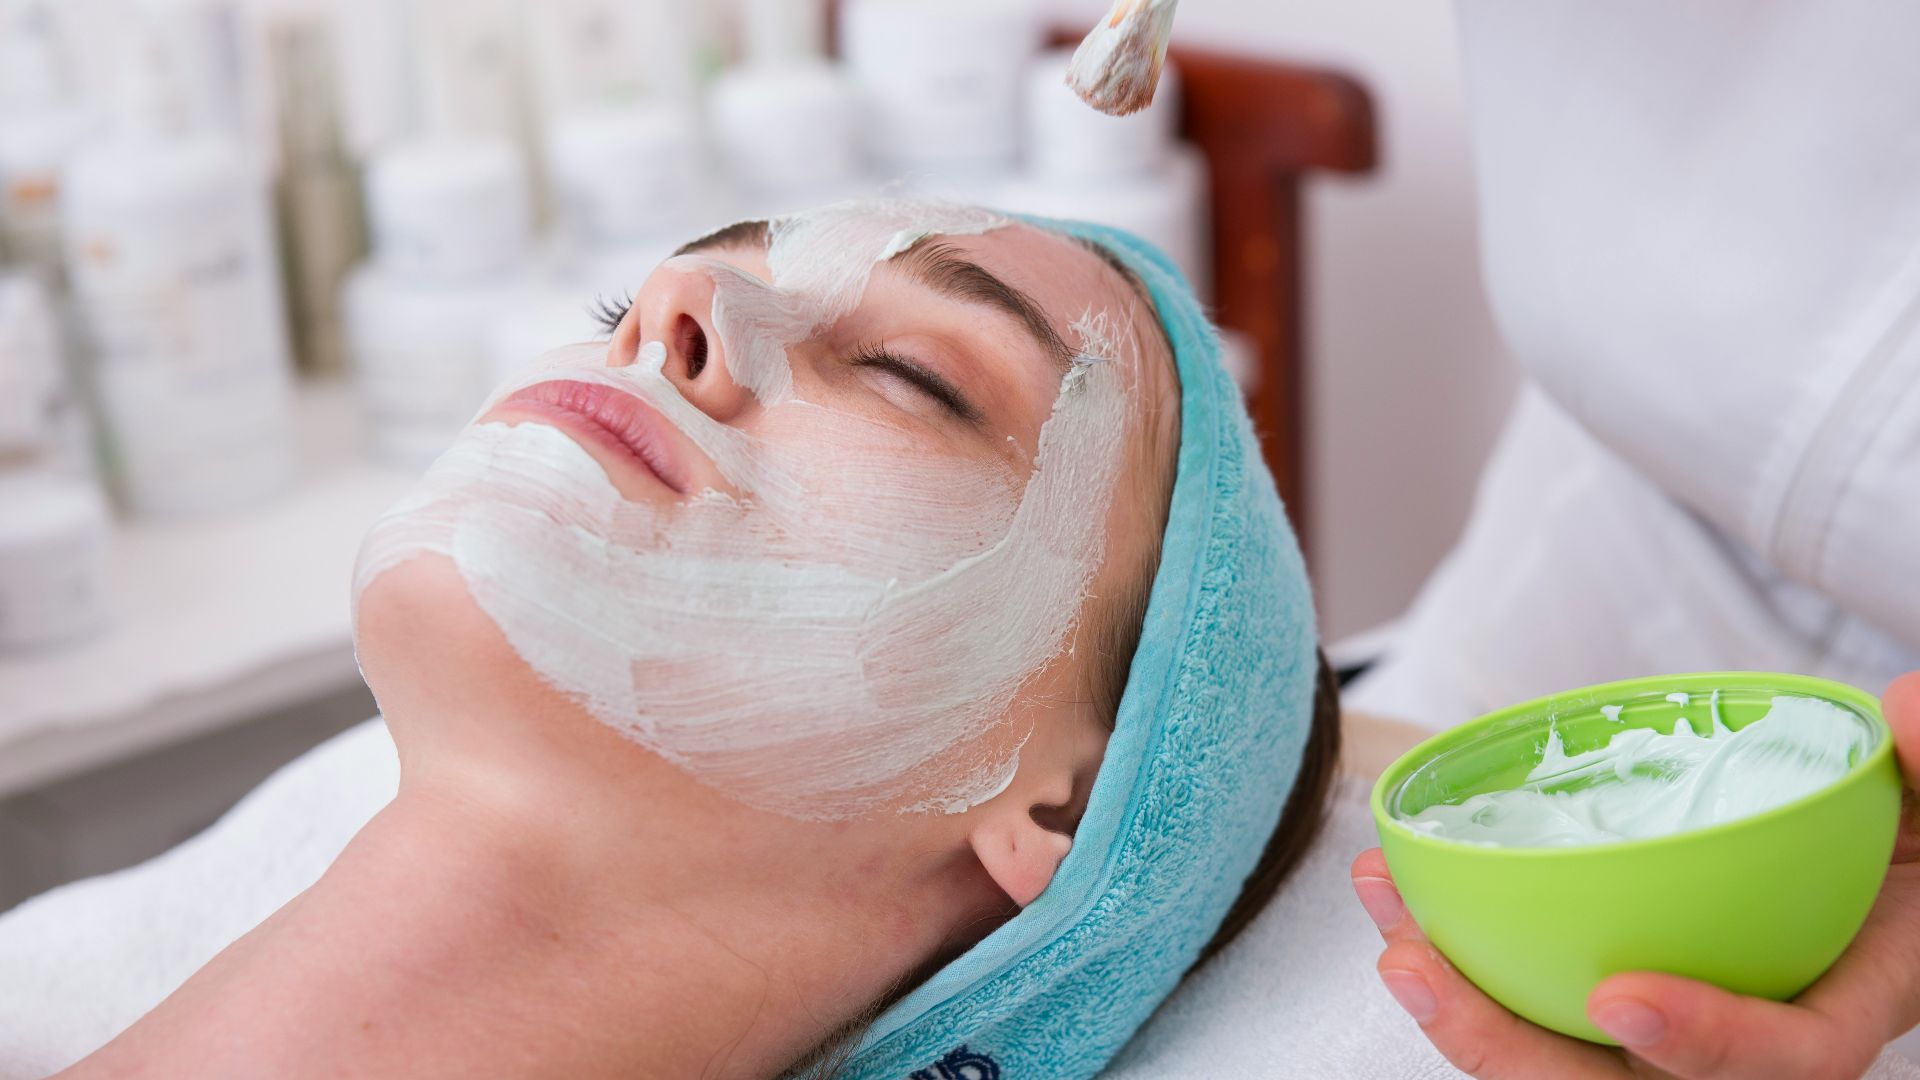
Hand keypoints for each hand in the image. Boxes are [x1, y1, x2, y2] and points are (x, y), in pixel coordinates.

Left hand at [1349, 673, 1919, 1079]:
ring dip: (1457, 999)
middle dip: (1506, 1047)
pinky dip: (1459, 948)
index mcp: (1841, 1002)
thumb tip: (1908, 709)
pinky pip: (1530, 992)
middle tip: (1418, 970)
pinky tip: (1396, 893)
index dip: (1706, 1043)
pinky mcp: (1611, 981)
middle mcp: (1744, 1034)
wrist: (1889, 855)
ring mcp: (1670, 1018)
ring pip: (1555, 1050)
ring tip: (1385, 923)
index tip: (1619, 998)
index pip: (1785, 1058)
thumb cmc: (1912, 832)